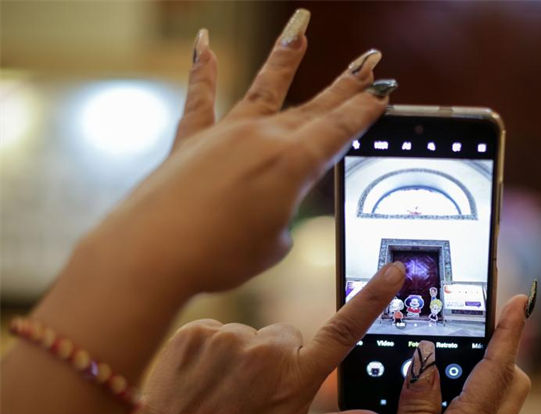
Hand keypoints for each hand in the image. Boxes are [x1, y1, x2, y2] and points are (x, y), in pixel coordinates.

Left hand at [83, 10, 389, 296]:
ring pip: (265, 87)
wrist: (155, 253)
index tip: (382, 92)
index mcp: (293, 164)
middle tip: (369, 61)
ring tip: (301, 26)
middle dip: (346, 84)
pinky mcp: (191, 141)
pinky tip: (203, 41)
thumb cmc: (217, 255)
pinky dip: (202, 67)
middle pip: (315, 105)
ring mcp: (226, 134)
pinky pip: (201, 96)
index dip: (365, 110)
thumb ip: (280, 219)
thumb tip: (268, 208)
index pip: (340, 129)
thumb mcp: (271, 246)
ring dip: (286, 56)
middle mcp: (263, 138)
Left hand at [124, 261, 405, 413]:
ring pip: (252, 334)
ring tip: (225, 390)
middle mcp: (267, 350)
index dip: (373, 298)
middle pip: (288, 335)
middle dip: (280, 357)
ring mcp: (230, 337)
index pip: (344, 330)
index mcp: (296, 378)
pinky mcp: (199, 329)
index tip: (393, 270)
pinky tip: (204, 377)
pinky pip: (220, 329)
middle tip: (257, 393)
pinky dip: (214, 349)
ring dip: (244, 355)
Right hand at [369, 296, 530, 413]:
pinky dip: (469, 399)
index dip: (511, 331)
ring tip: (446, 362)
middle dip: (503, 349)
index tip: (522, 300)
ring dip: (485, 373)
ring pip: (499, 400)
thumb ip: (416, 406)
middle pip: (512, 381)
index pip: (498, 367)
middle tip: (476, 328)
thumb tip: (425, 357)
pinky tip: (436, 406)